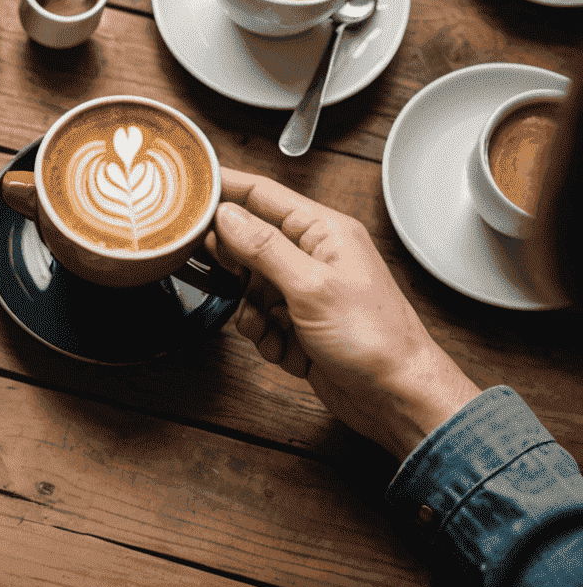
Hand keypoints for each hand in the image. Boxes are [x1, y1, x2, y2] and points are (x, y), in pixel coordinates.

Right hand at [212, 169, 479, 459]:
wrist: (399, 399)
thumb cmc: (375, 340)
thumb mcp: (311, 286)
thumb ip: (264, 247)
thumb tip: (226, 214)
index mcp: (323, 232)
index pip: (261, 194)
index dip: (223, 187)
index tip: (188, 188)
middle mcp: (313, 256)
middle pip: (249, 241)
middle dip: (231, 261)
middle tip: (217, 271)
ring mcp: (305, 292)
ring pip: (249, 285)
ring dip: (248, 307)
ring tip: (262, 323)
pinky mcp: (299, 325)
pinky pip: (260, 320)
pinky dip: (263, 335)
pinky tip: (283, 347)